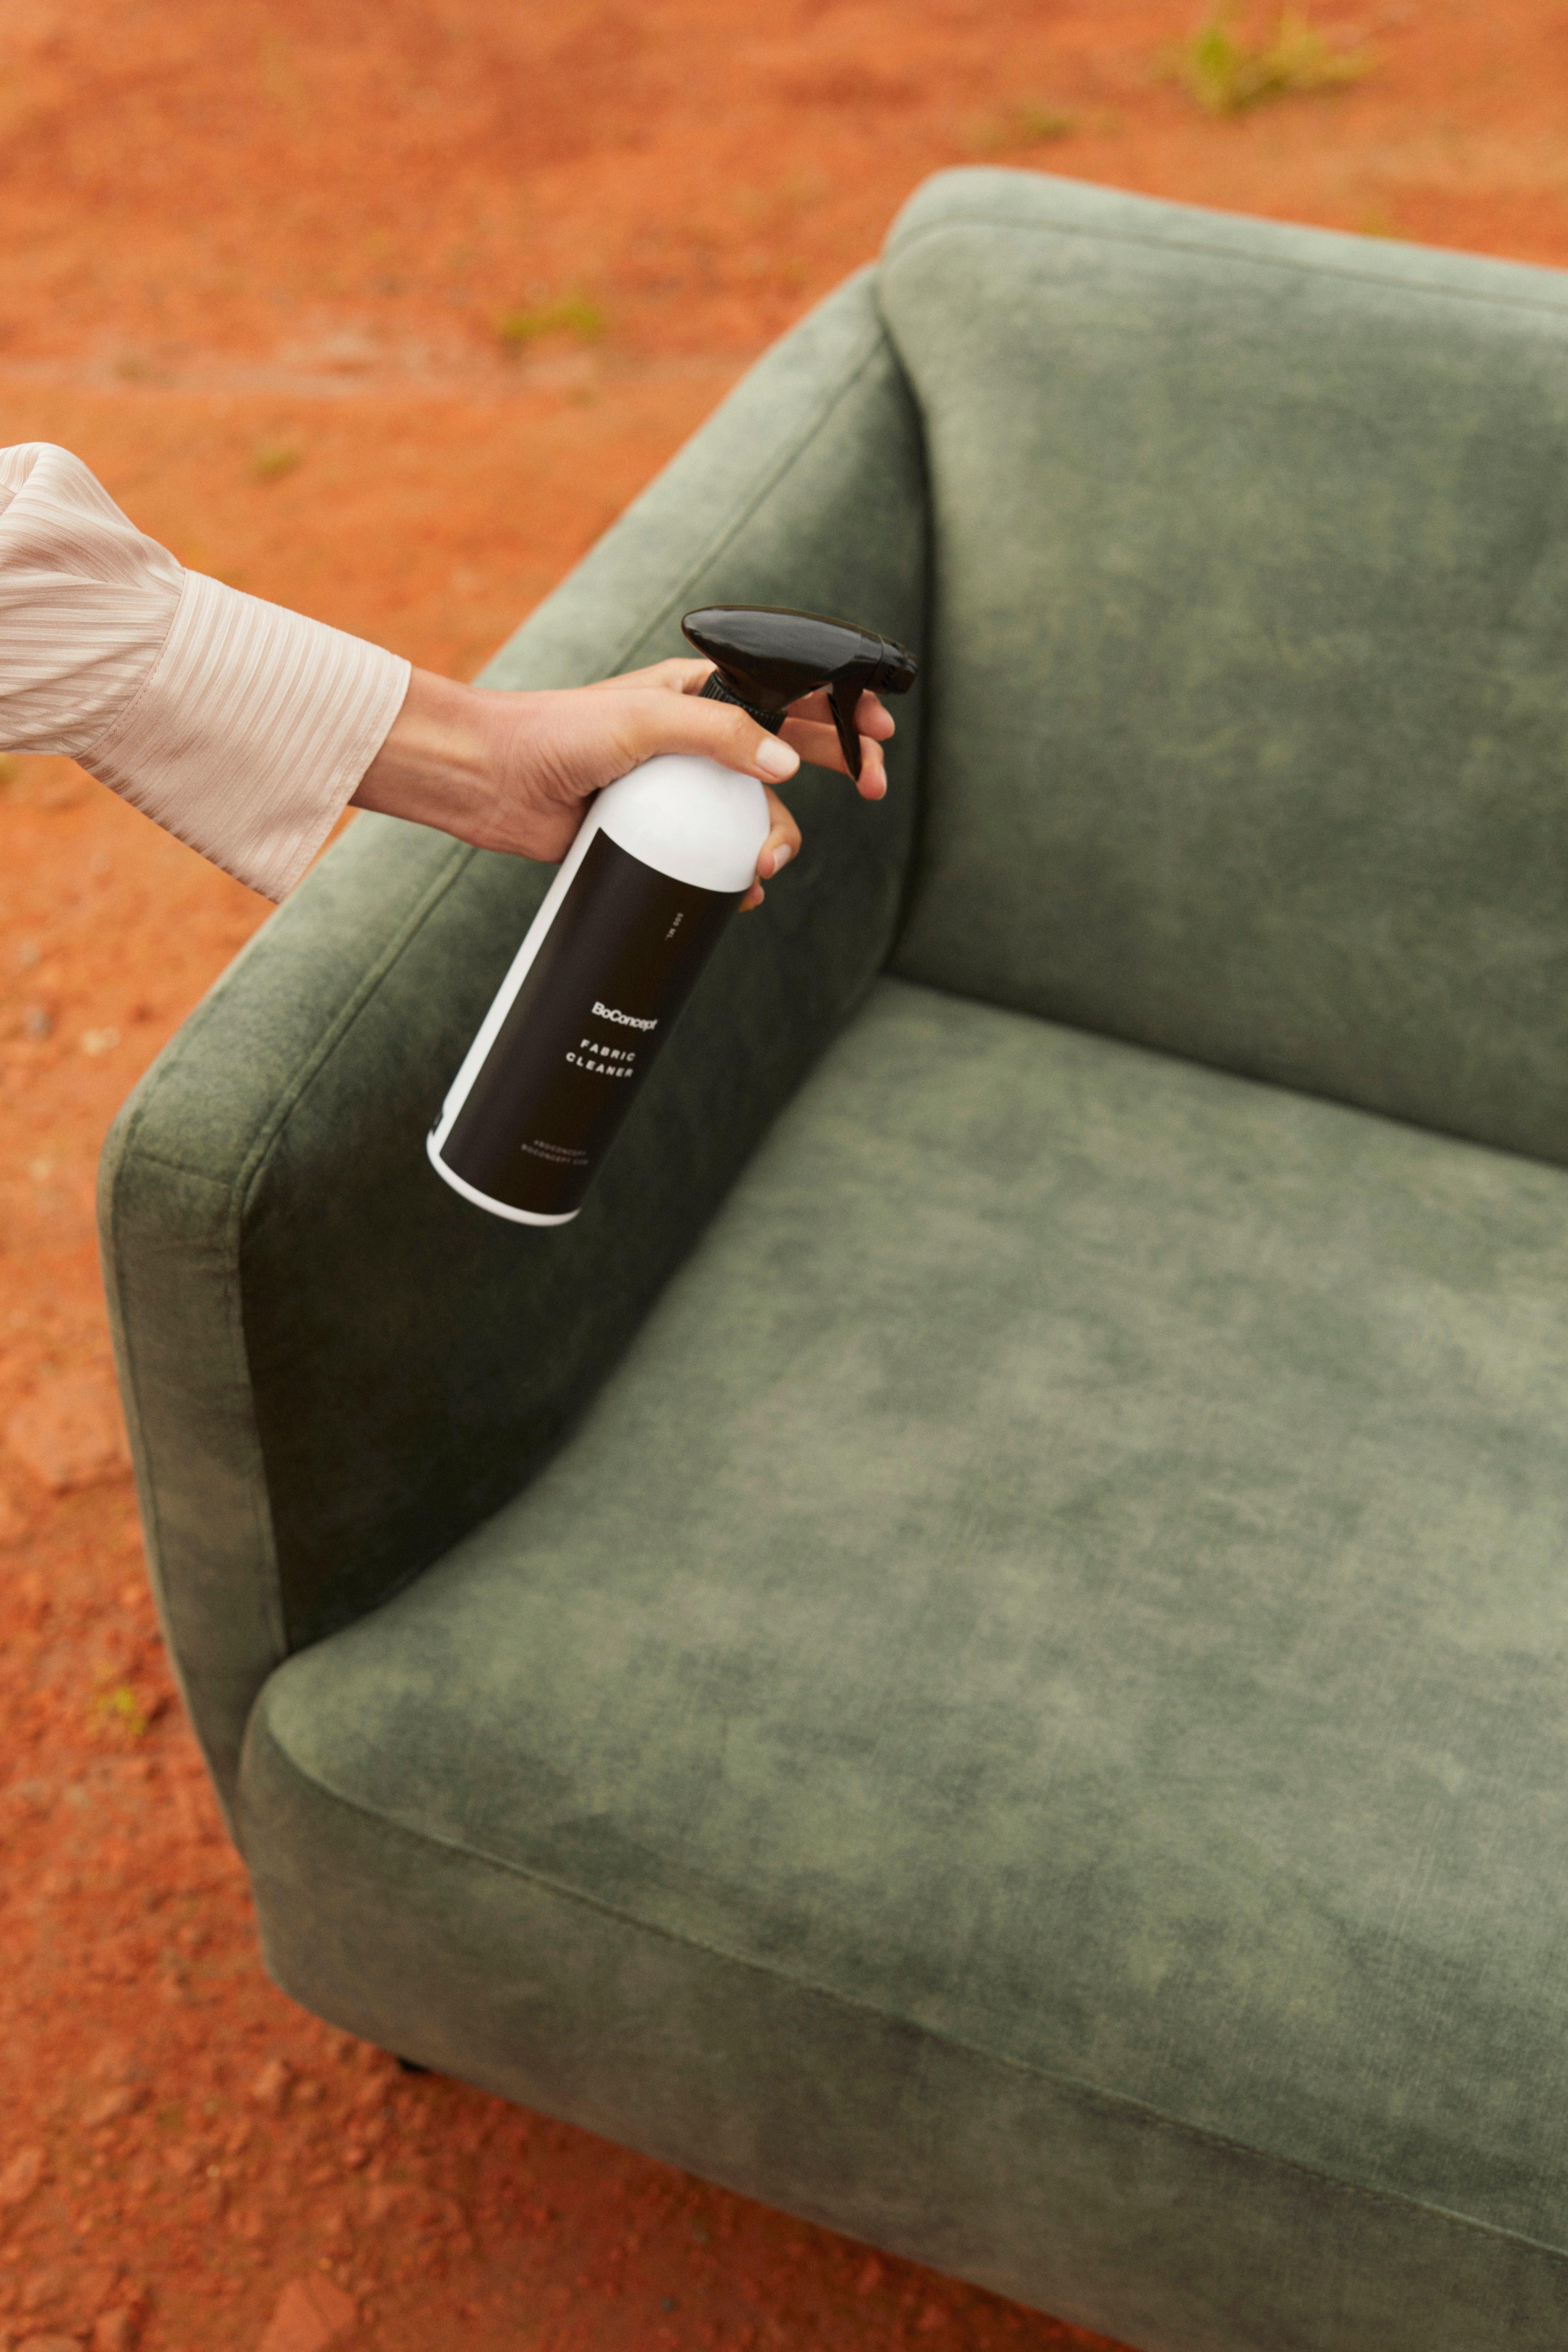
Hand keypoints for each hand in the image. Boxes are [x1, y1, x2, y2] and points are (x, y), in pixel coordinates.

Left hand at [352, 657, 896, 910]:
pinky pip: (718, 858)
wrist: (493, 781)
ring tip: (762, 863)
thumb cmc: (558, 733)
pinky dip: (735, 878)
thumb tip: (785, 767)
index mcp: (701, 695)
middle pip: (791, 754)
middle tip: (870, 791)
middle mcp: (700, 741)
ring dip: (776, 838)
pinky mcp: (663, 835)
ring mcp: (685, 790)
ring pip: (758, 814)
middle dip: (838, 769)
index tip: (877, 733)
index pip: (789, 695)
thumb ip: (720, 738)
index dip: (841, 711)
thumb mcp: (645, 722)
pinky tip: (738, 889)